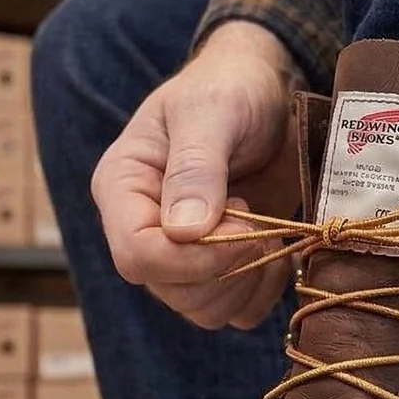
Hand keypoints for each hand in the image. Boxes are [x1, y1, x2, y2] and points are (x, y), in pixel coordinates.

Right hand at [91, 20, 301, 329]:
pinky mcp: (219, 268)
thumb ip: (195, 166)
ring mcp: (180, 255)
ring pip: (203, 309)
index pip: (136, 254)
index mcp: (122, 189)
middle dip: (226, 265)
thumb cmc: (231, 87)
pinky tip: (276, 249)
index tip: (245, 224)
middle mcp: (143, 229)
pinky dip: (263, 291)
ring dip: (246, 280)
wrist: (268, 91)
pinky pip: (236, 311)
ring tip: (266, 228)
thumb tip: (184, 232)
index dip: (193, 257)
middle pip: (171, 289)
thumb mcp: (212, 110)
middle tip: (258, 217)